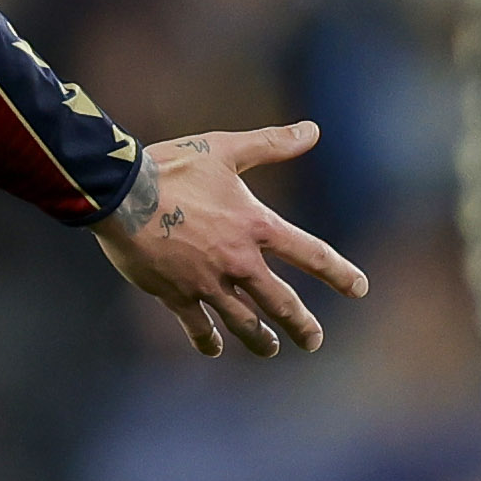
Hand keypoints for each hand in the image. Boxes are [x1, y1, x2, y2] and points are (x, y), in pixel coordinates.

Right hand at [91, 120, 368, 356]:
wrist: (121, 195)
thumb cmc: (173, 167)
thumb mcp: (226, 149)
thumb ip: (272, 143)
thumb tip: (314, 130)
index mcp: (256, 226)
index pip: (310, 254)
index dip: (338, 272)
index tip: (359, 288)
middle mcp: (238, 262)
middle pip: (281, 302)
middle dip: (301, 325)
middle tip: (313, 341)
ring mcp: (208, 283)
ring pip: (243, 322)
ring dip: (259, 339)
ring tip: (270, 349)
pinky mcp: (176, 295)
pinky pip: (197, 326)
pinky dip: (207, 340)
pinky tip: (214, 349)